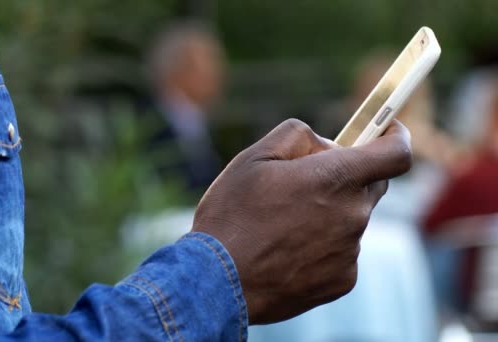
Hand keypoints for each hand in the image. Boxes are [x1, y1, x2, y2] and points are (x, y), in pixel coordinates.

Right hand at [192, 119, 411, 323]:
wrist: (216, 281)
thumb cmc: (232, 215)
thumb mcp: (254, 157)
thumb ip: (297, 135)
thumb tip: (326, 144)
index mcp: (335, 178)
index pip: (395, 152)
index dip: (395, 136)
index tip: (387, 131)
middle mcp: (352, 214)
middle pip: (370, 185)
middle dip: (347, 176)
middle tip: (309, 180)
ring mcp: (350, 251)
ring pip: (350, 219)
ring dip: (328, 213)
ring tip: (283, 224)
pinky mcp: (342, 280)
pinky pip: (342, 251)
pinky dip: (322, 246)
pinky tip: (287, 250)